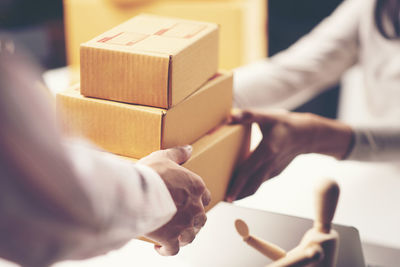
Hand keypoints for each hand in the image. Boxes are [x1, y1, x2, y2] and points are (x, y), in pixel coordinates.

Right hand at [139, 145, 210, 255]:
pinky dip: (167, 250)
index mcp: (196, 187)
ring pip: (190, 236)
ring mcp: (184, 225)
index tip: (188, 202)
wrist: (135, 193)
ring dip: (183, 236)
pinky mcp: (171, 238)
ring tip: (172, 234)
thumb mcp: (163, 157)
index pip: (205, 197)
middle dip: (192, 221)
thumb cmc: (149, 174)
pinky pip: (173, 249)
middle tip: (180, 220)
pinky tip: (159, 247)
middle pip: (201, 219)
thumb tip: (189, 149)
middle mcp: (195, 207)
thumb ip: (177, 154)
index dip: (197, 201)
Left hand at [225, 109, 352, 201]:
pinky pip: (260, 182)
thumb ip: (248, 115)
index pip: (248, 171)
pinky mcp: (275, 172)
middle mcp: (270, 164)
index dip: (237, 184)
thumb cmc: (285, 124)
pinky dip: (250, 187)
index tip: (228, 196)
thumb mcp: (267, 116)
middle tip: (222, 200)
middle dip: (237, 194)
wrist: (307, 135)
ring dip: (243, 193)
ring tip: (229, 197)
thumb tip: (230, 116)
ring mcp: (273, 170)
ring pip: (256, 186)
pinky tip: (241, 187)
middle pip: (251, 185)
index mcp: (266, 151)